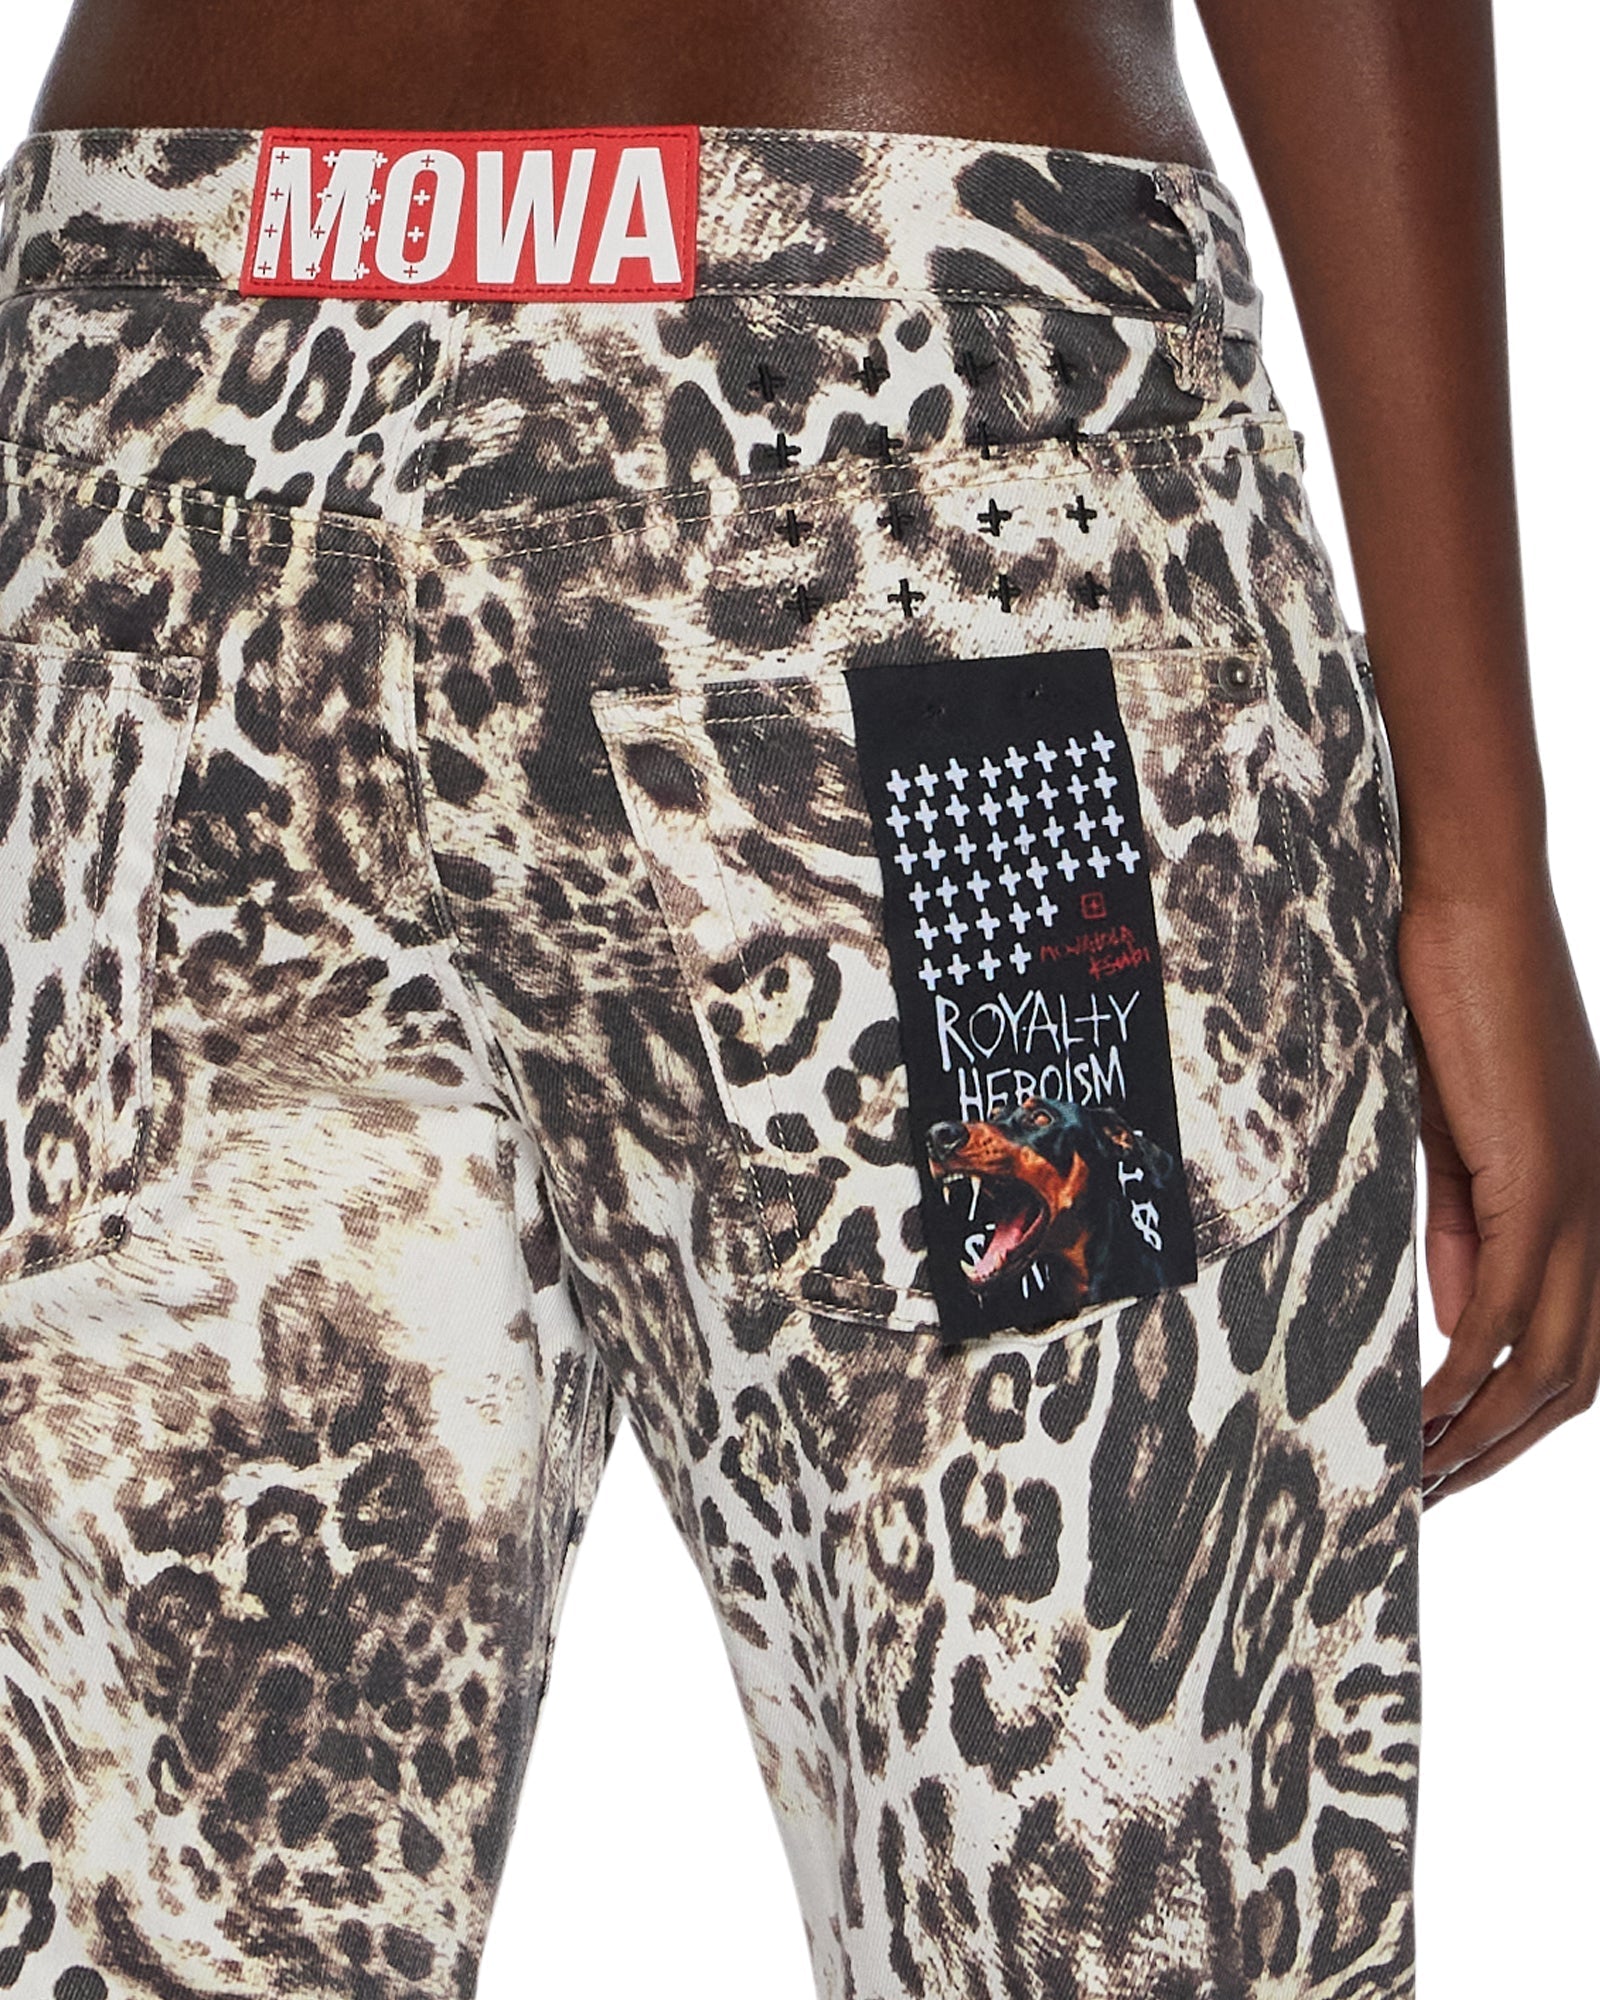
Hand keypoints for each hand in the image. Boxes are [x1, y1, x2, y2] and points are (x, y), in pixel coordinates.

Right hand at [1400, 882, 1599, 1502]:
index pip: (1580, 1341)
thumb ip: (1468, 1225)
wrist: (1470, 902)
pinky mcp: (1541, 1180)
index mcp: (1591, 1197)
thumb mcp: (1458, 1135)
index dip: (1525, 1415)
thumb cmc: (1457, 995)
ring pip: (1554, 1362)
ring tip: (1419, 1480)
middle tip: (1431, 1495)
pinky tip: (1420, 1413)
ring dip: (1486, 1435)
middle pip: (1581, 1376)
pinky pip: (1506, 1309)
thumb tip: (1460, 1320)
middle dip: (1508, 1450)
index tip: (1453, 1455)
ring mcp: (1584, 1198)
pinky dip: (1464, 1376)